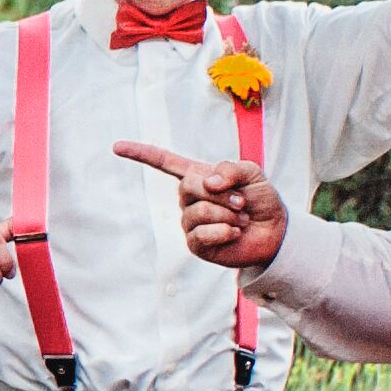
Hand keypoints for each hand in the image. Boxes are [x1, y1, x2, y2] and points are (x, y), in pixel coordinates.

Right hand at [116, 139, 287, 269]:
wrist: (274, 232)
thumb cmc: (260, 200)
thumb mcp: (252, 173)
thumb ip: (230, 169)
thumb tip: (206, 182)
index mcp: (198, 176)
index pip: (164, 162)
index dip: (140, 154)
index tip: (116, 146)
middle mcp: (189, 199)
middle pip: (188, 186)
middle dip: (220, 194)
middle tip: (242, 203)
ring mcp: (190, 222)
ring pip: (198, 212)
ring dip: (227, 215)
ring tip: (241, 219)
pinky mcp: (196, 244)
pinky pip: (201, 235)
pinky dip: (224, 232)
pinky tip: (235, 233)